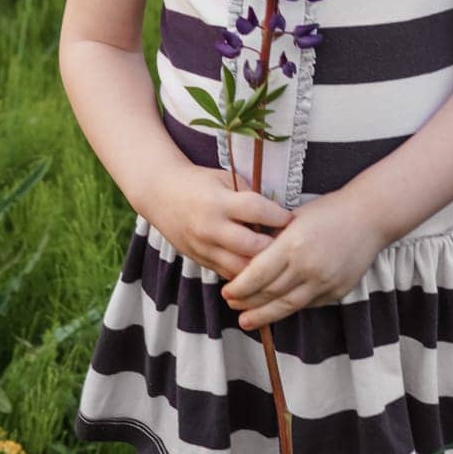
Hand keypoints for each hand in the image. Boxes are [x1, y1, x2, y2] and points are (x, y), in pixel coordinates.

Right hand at [145, 164, 294, 280]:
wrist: (159, 193)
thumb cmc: (198, 182)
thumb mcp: (224, 178)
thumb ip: (249, 196)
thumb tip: (277, 215)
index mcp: (218, 202)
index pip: (257, 210)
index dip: (279, 216)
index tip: (292, 219)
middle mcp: (210, 227)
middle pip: (252, 247)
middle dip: (274, 247)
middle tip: (289, 244)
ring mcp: (203, 247)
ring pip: (241, 269)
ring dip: (261, 267)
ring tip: (276, 260)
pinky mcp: (199, 260)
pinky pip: (228, 275)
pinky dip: (245, 274)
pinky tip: (258, 268)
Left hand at [221, 193, 384, 328]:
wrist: (369, 217)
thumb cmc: (328, 211)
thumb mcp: (294, 219)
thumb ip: (272, 240)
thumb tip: (247, 260)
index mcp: (293, 244)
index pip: (258, 274)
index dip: (239, 288)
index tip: (225, 293)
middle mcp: (308, 267)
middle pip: (270, 293)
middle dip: (247, 303)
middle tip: (231, 306)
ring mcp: (325, 282)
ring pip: (288, 306)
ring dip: (265, 315)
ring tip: (247, 320)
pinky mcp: (337, 291)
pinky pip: (309, 304)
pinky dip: (290, 307)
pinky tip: (277, 309)